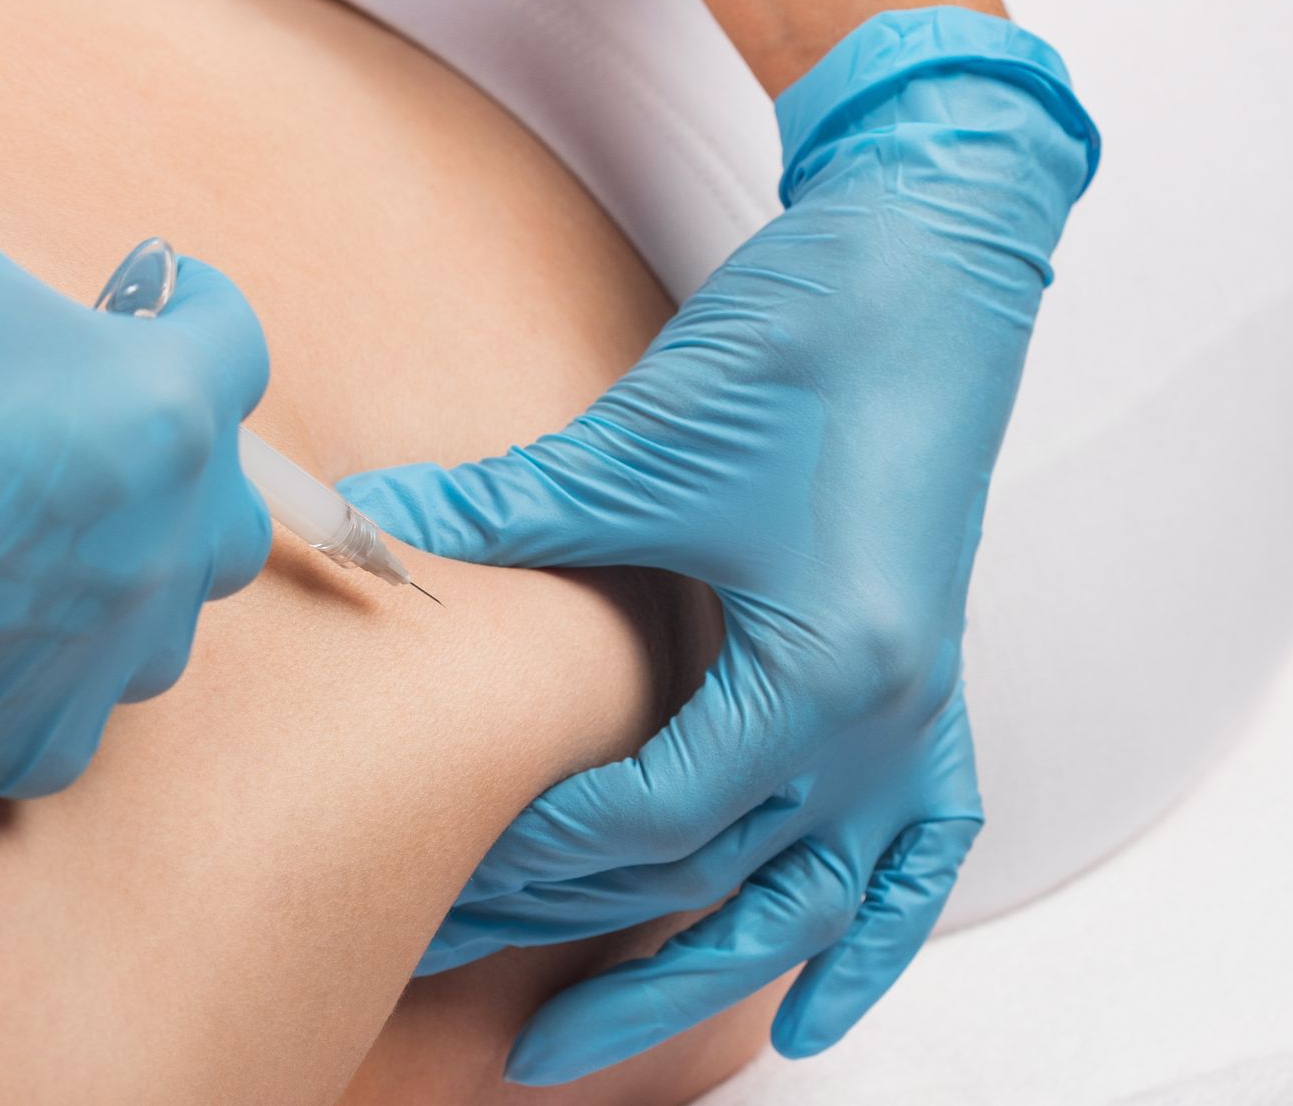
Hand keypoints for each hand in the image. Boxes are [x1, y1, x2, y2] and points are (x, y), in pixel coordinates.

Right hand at [0, 66, 272, 797]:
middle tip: (111, 451)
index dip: (203, 314)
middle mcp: (158, 539)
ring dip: (120, 595)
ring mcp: (96, 652)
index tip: (173, 299)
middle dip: (185, 481)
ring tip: (48, 561)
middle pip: (226, 519)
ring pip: (156, 635)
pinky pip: (58, 726)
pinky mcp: (18, 738)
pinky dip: (29, 692)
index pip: (236, 349)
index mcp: (159, 405)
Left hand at [340, 8, 1098, 1080]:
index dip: (533, 846)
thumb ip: (501, 514)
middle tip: (445, 968)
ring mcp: (921, 719)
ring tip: (574, 1049)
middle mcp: (889, 723)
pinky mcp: (929, 694)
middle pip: (720, 887)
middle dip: (575, 941)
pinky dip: (872, 943)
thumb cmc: (811, 339)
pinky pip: (919, 859)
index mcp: (827, 670)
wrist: (925, 265)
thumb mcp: (644, 443)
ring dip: (696, 986)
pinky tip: (822, 1015)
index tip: (432, 860)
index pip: (655, 815)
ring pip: (811, 910)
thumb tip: (364, 533)